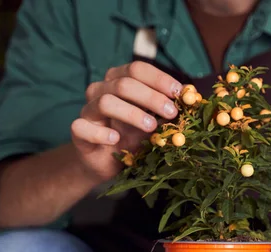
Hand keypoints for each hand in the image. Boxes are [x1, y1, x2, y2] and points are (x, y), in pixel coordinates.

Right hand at [70, 61, 182, 180]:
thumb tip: (192, 100)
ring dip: (132, 113)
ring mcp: (88, 110)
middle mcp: (101, 90)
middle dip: (151, 97)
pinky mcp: (78, 131)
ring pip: (105, 102)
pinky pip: (82, 126)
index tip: (179, 92)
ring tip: (151, 127)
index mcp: (119, 81)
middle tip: (171, 112)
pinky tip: (116, 139)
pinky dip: (101, 133)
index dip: (159, 78)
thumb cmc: (131, 137)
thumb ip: (166, 110)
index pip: (137, 69)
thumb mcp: (152, 122)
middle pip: (124, 83)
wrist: (106, 162)